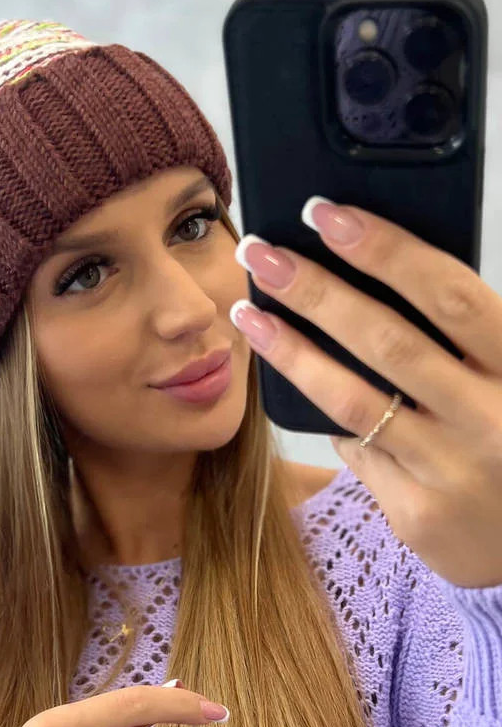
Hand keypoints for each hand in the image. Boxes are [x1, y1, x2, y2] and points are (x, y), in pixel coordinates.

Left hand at [231, 196, 501, 588]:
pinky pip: (355, 449)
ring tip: (248, 311)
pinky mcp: (417, 512)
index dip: (387, 251)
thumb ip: (462, 337)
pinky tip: (292, 379)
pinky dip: (324, 411)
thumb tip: (369, 272)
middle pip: (389, 341)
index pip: (450, 296)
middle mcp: (491, 419)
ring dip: (291, 350)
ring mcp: (451, 470)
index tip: (327, 215)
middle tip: (262, 253)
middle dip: (316, 291)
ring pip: (352, 400)